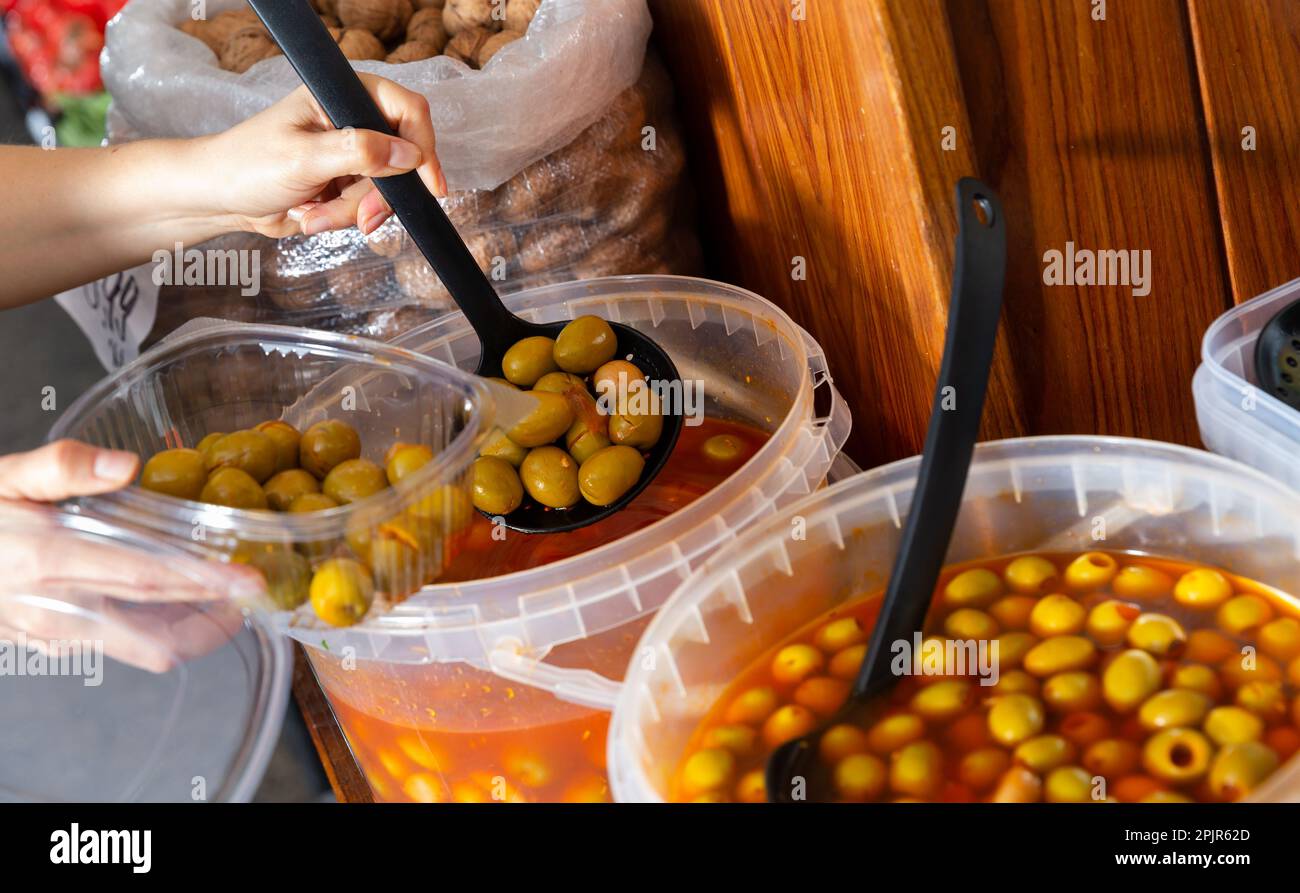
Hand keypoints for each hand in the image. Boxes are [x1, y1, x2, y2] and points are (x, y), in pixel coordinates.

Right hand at [0, 441, 264, 671]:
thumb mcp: (5, 475)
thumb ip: (63, 466)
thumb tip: (126, 464)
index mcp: (51, 559)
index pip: (146, 578)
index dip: (204, 583)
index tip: (249, 579)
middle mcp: (60, 608)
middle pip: (159, 634)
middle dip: (217, 618)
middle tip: (254, 590)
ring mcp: (58, 635)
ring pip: (146, 651)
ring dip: (194, 630)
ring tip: (225, 596)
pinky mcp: (56, 647)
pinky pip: (123, 648)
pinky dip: (161, 630)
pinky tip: (177, 600)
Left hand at [200, 75, 445, 238]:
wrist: (220, 199)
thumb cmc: (247, 165)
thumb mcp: (304, 157)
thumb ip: (359, 152)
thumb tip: (410, 155)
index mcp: (341, 95)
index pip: (406, 110)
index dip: (423, 145)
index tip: (430, 184)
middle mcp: (352, 119)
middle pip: (401, 158)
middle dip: (378, 194)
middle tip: (361, 217)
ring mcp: (352, 154)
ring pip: (386, 189)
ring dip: (354, 210)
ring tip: (315, 216)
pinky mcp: (347, 183)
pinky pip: (368, 206)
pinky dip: (345, 218)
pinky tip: (313, 216)